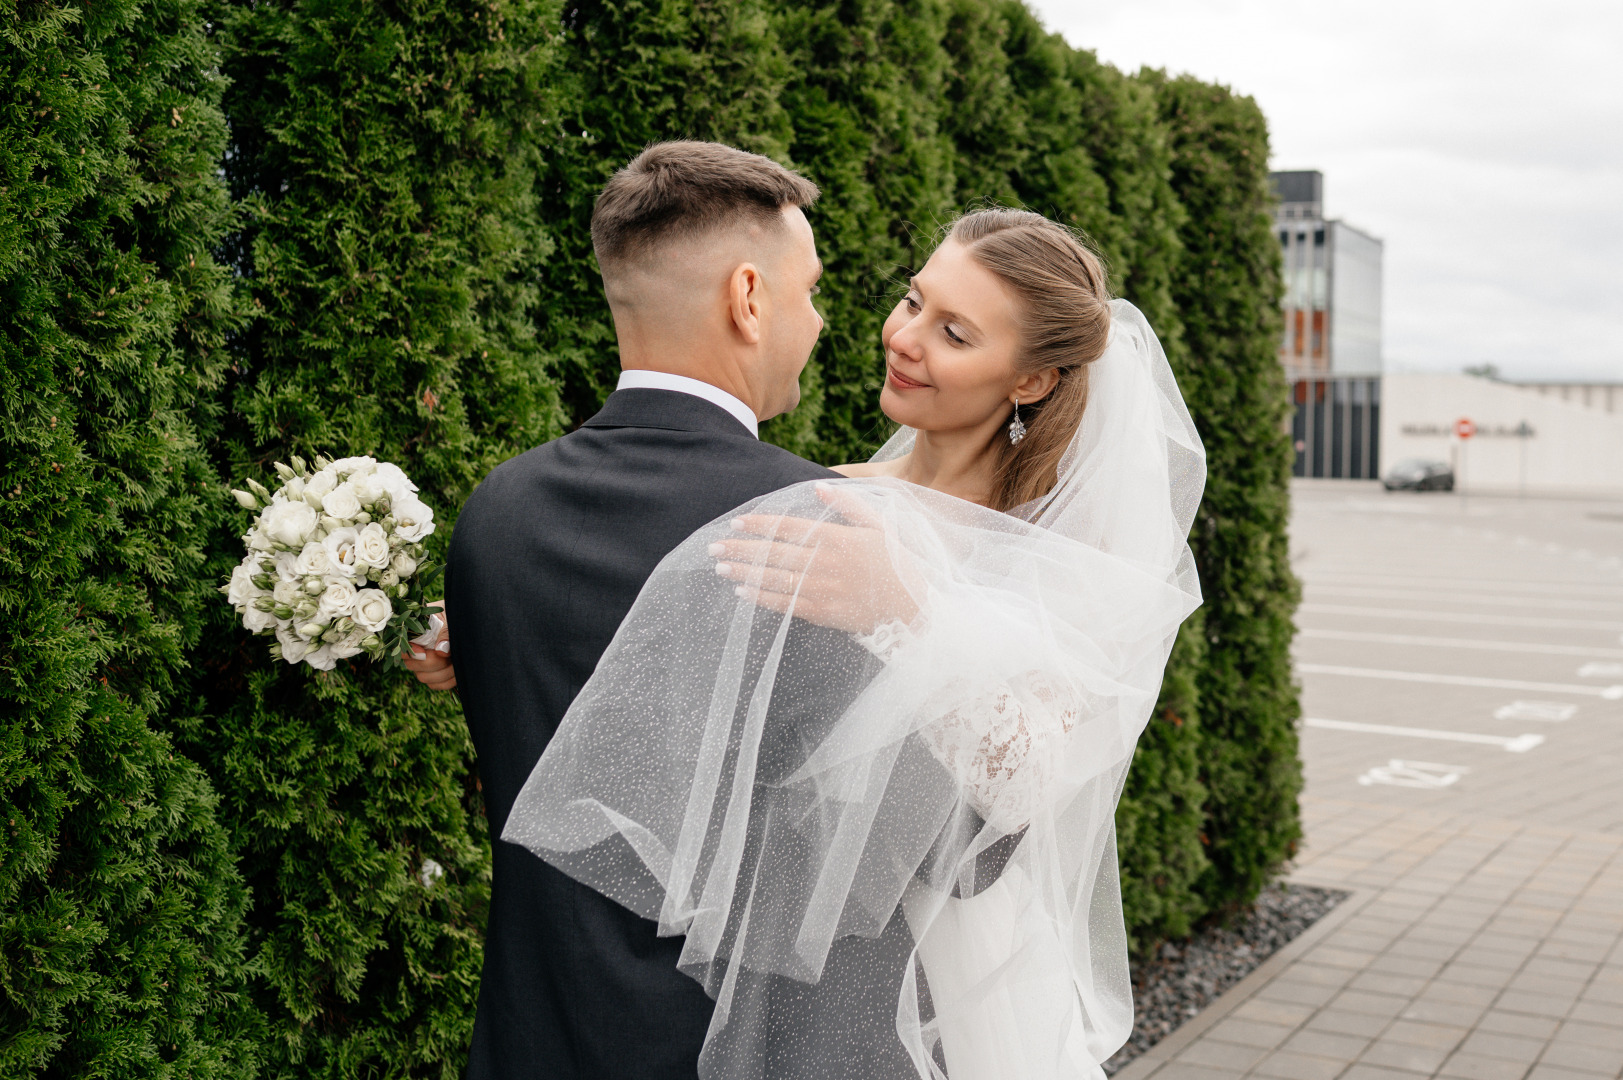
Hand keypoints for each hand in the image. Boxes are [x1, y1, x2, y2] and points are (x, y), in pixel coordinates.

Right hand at [403, 601, 456, 690]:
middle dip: (433, 662)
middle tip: (450, 654)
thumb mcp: (451, 618)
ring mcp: (424, 664)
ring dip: (444, 671)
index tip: (424, 652)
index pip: (402, 646)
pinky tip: (458, 669)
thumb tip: (441, 651)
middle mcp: (416, 649)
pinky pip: (436, 685)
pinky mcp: (435, 675)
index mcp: (415, 631)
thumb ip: (445, 632)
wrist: (469, 622)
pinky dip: (449, 680)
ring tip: (457, 659)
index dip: (411, 652)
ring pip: (424, 677)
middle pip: (411, 665)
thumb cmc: (457, 617)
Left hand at [710, 482, 919, 635]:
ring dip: (743, 573)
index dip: (759, 524)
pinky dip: (760, 599)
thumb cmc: (897, 565)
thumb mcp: (879, 526)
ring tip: (720, 568)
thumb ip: (848, 505)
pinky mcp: (821, 613)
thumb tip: (819, 486)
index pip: (788, 528)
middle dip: (740, 550)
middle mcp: (824, 563)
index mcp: (837, 539)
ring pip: (773, 579)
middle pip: (773, 554)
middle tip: (713, 548)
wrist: (913, 611)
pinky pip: (783, 605)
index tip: (735, 522)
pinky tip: (741, 593)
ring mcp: (821, 590)